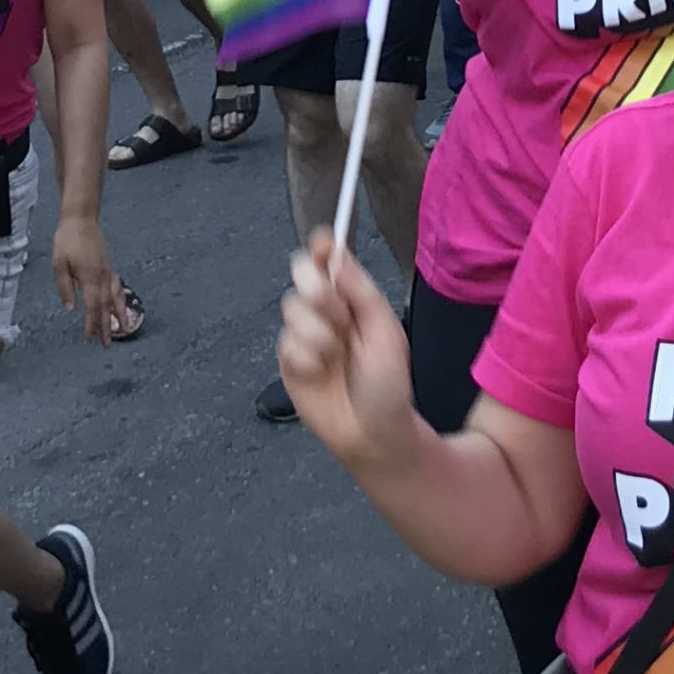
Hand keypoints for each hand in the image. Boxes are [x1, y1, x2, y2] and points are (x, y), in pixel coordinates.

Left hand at [50, 209, 127, 344]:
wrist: (81, 220)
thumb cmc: (67, 241)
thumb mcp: (59, 264)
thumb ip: (65, 288)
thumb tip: (71, 309)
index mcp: (89, 278)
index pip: (92, 307)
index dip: (92, 324)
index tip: (90, 338)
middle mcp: (102, 277)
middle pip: (106, 306)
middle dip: (106, 326)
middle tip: (107, 343)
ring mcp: (108, 271)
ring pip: (117, 297)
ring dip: (120, 314)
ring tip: (124, 329)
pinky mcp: (109, 266)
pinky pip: (118, 286)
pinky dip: (121, 298)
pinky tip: (121, 304)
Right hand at [276, 227, 420, 462]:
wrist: (372, 433)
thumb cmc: (387, 384)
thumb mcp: (386, 333)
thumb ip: (362, 293)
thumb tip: (338, 257)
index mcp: (352, 300)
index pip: (330, 263)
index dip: (322, 248)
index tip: (322, 240)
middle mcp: (325, 312)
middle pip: (303, 275)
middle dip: (318, 291)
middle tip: (339, 317)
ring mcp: (304, 335)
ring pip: (293, 309)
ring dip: (318, 332)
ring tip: (337, 356)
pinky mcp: (289, 361)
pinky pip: (286, 344)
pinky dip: (307, 358)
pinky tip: (321, 374)